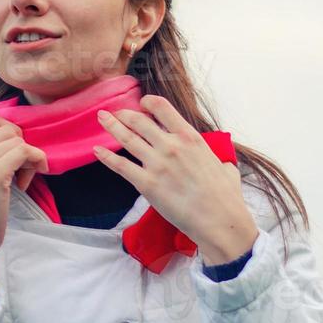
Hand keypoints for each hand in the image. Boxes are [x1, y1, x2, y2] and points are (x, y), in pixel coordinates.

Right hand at [0, 116, 49, 277]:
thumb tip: (14, 134)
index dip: (11, 136)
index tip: (14, 157)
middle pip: (7, 128)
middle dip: (21, 146)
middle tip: (21, 171)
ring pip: (17, 140)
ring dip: (28, 158)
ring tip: (22, 179)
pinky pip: (24, 152)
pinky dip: (35, 162)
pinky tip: (29, 180)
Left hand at [91, 94, 257, 265]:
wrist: (219, 220)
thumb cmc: (225, 196)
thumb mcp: (224, 165)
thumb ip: (213, 157)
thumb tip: (219, 162)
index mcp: (190, 137)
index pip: (162, 108)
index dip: (148, 102)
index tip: (142, 103)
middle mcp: (171, 146)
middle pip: (139, 121)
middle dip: (124, 114)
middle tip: (116, 113)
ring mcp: (156, 164)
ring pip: (126, 139)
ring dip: (111, 126)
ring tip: (101, 118)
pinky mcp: (146, 183)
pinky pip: (120, 165)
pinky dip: (106, 156)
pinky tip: (97, 149)